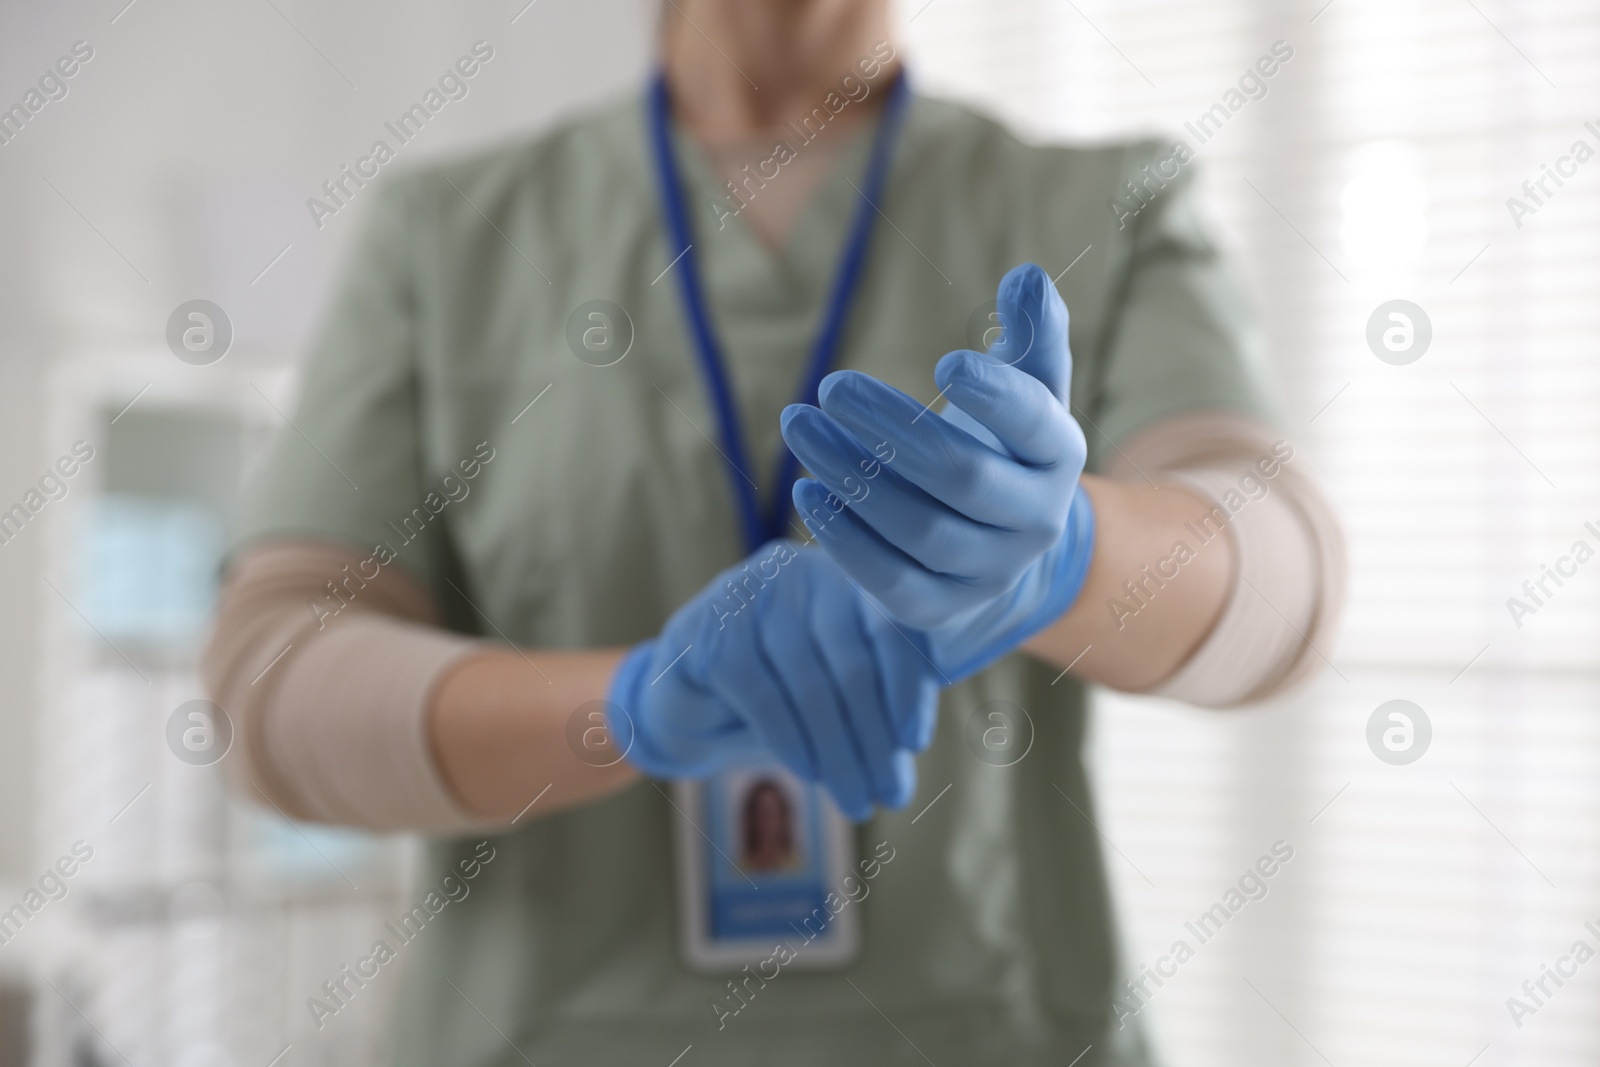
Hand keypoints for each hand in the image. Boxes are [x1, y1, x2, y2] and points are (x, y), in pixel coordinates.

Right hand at [606, 541, 938, 819]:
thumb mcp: (840, 689)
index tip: (915, 742)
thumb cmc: (784, 693)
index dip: (906, 686)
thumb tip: (909, 744)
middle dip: (874, 739)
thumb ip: (879, 699)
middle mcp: (802, 572)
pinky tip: (808, 772)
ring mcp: (750, 594)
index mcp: (846, 576)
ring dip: (838, 752)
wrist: (692, 699)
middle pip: (851, 662)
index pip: (890, 626)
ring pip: (809, 685)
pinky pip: (762, 694)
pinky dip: (791, 741)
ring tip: (856, 800)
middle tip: (889, 795)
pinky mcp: (708, 628)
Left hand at [779, 263, 1094, 681]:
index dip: (995, 398)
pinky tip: (805, 489)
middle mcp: (1034, 521)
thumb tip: (1028, 277)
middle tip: (832, 388)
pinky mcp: (939, 608)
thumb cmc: (998, 445)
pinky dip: (844, 538)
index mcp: (1058, 455)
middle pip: (962, 476)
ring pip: (919, 528)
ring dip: (851, 475)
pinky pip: (891, 580)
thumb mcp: (1021, 389)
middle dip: (892, 429)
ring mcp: (989, 572)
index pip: (1036, 425)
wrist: (993, 545)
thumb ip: (1030, 334)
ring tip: (799, 426)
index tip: (944, 364)